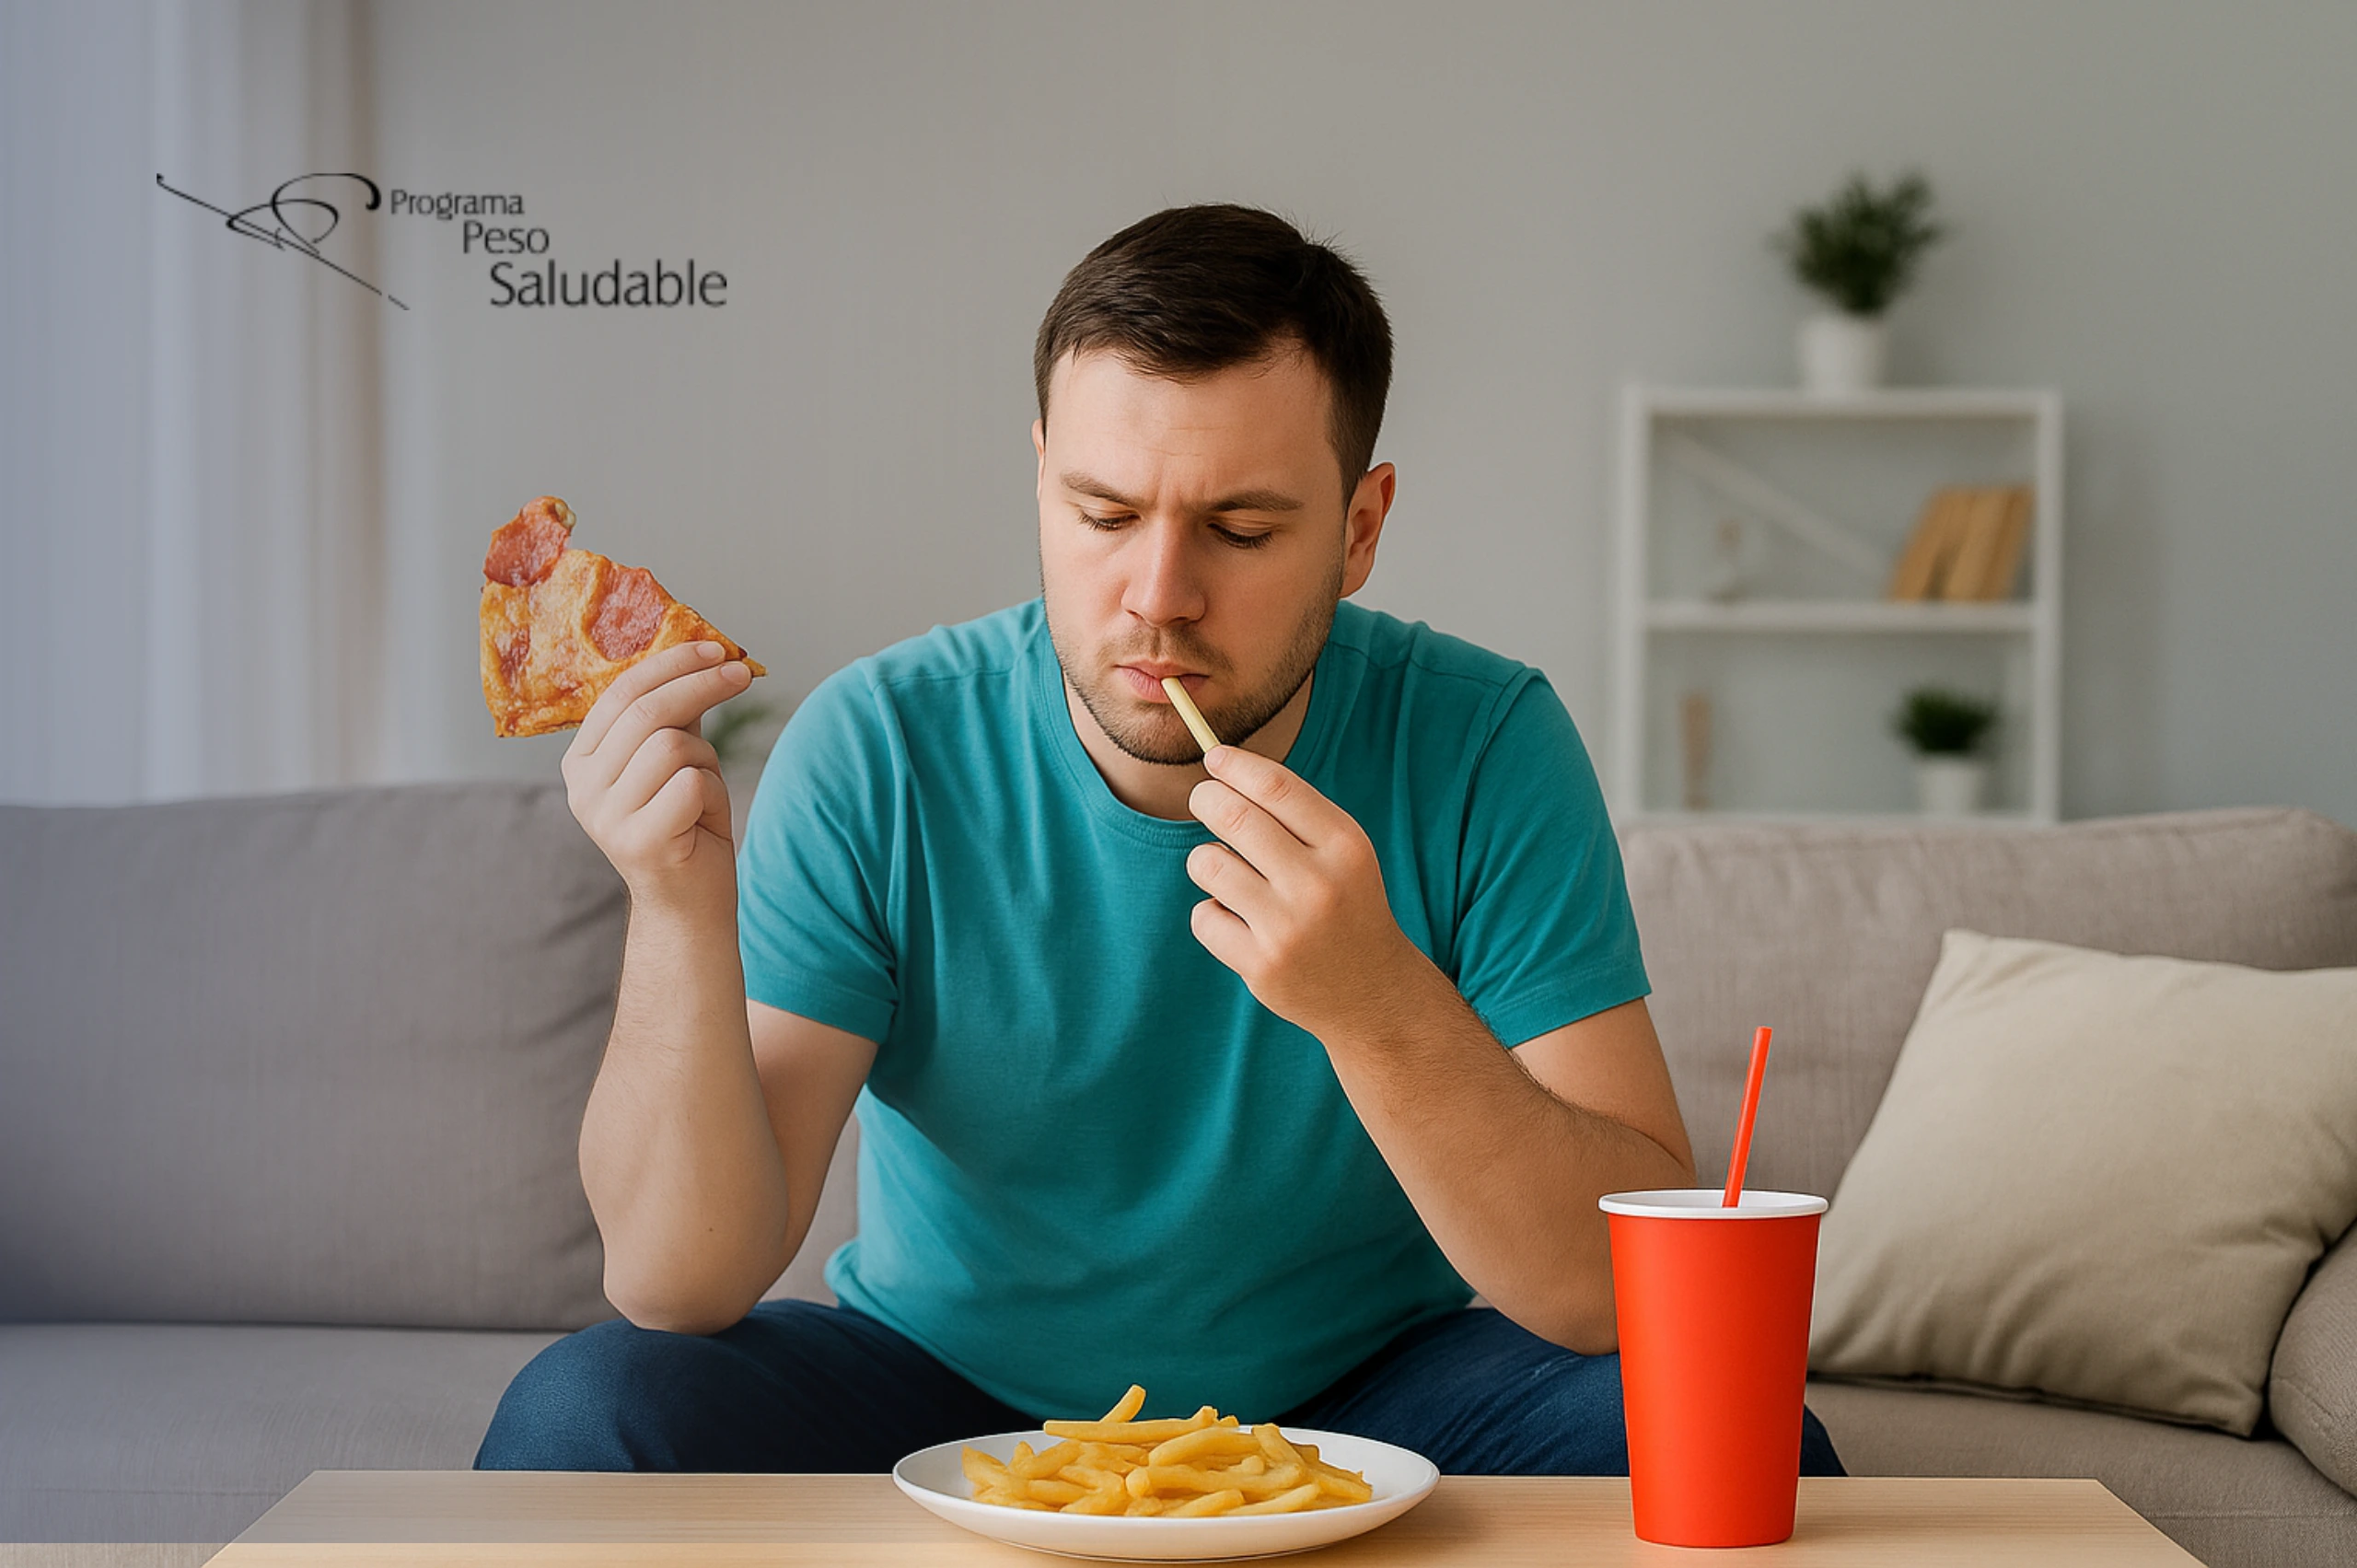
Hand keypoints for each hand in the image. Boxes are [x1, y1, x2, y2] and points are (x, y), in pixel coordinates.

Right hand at [561, 641, 752, 906]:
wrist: (689, 906)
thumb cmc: (686, 826)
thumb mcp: (675, 762)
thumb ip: (676, 714)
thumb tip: (702, 651)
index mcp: (582, 761)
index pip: (621, 692)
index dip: (671, 664)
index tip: (715, 649)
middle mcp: (582, 787)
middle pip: (648, 713)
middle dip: (702, 684)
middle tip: (741, 673)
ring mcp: (606, 816)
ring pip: (674, 747)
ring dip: (708, 761)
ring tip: (705, 791)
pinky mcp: (639, 840)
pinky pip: (693, 784)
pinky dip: (714, 793)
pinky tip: (704, 820)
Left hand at [1184, 746, 1427, 1039]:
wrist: (1372, 991)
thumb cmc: (1345, 904)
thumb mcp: (1342, 853)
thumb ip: (1294, 814)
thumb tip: (1221, 768)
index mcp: (1345, 846)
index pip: (1276, 786)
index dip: (1235, 764)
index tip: (1214, 758)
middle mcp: (1319, 884)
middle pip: (1233, 815)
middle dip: (1206, 799)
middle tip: (1204, 800)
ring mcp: (1288, 927)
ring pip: (1207, 863)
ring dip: (1206, 860)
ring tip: (1227, 872)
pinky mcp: (1262, 964)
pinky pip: (1203, 916)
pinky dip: (1212, 913)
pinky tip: (1238, 921)